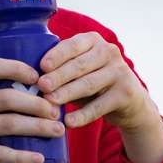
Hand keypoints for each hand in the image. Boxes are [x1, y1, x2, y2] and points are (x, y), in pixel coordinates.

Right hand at [0, 58, 63, 162]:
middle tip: (57, 110)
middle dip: (39, 103)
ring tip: (57, 131)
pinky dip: (23, 156)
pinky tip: (39, 159)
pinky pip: (1, 153)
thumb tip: (12, 94)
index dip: (18, 68)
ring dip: (39, 127)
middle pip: (10, 97)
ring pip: (11, 123)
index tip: (37, 77)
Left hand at [37, 32, 162, 156]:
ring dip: (67, 93)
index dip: (57, 55)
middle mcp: (109, 51)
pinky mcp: (126, 93)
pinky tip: (69, 122)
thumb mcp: (80, 70)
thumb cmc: (93, 82)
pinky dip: (83, 115)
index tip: (42, 66)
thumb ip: (61, 69)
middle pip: (79, 65)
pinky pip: (100, 106)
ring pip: (89, 84)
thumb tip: (32, 80)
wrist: (130, 101)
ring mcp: (120, 72)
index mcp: (93, 40)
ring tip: (50, 103)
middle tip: (42, 86)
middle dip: (59, 76)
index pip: (73, 45)